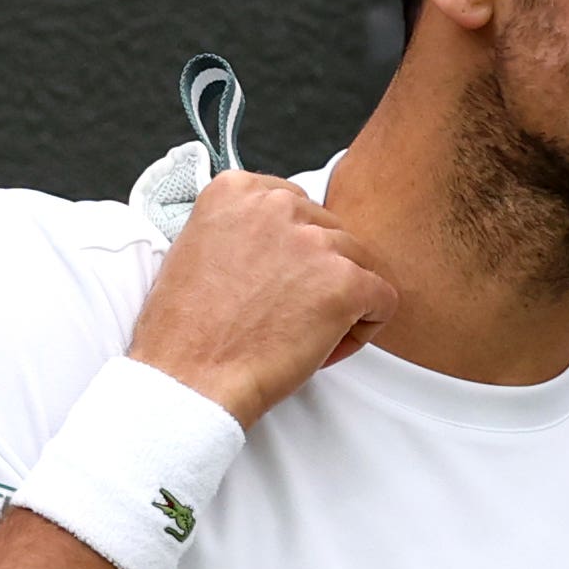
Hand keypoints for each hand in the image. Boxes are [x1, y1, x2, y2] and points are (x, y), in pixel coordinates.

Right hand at [127, 171, 396, 424]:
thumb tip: (278, 239)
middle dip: (318, 275)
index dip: (291, 253)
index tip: (274, 284)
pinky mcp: (343, 282)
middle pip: (330, 232)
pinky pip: (383, 299)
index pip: (296, 207)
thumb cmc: (185, 332)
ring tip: (300, 335)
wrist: (188, 379)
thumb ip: (240, 228)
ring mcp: (314, 241)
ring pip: (360, 263)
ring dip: (340, 301)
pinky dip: (364, 328)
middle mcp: (277, 204)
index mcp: (236, 189)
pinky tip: (326, 346)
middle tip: (286, 316)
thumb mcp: (196, 248)